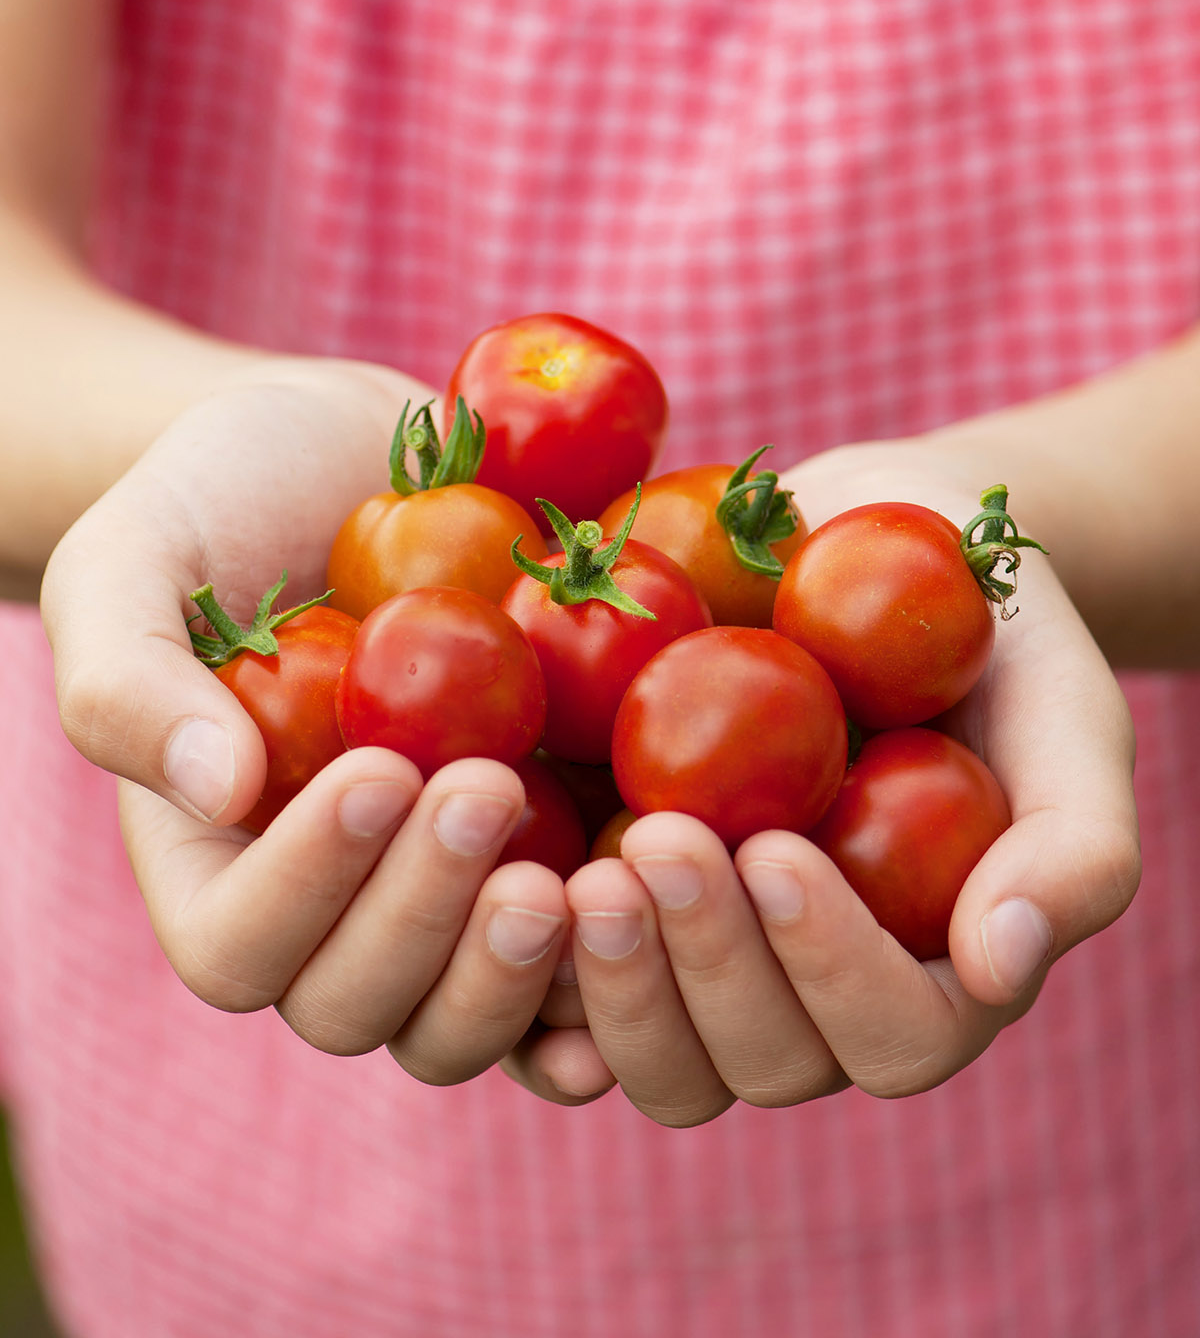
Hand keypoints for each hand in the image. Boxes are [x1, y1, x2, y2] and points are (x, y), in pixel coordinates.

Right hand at [42, 360, 568, 1077]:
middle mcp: (328, 909)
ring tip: (591, 859)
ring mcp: (439, 899)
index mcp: (215, 862)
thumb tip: (215, 792)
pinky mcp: (537, 862)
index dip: (307, 888)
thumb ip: (129, 675)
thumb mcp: (134, 553)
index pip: (241, 946)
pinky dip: (616, 968)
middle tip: (487, 788)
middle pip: (362, 1007)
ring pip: (471, 1020)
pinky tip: (662, 896)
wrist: (360, 455)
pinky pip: (574, 975)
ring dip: (524, 968)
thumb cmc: (226, 495)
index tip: (376, 769)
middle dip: (427, 920)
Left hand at [503, 437, 1139, 1121]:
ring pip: (652, 1053)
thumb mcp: (1065, 713)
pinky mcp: (620, 913)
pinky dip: (518, 965)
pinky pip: (554, 991)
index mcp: (930, 976)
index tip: (776, 848)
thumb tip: (997, 966)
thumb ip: (1073, 845)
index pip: (892, 1037)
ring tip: (571, 866)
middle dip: (702, 968)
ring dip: (607, 983)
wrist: (876, 553)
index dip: (830, 969)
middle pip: (757, 1061)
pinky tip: (491, 882)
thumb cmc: (990, 635)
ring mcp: (708, 967)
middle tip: (656, 845)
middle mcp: (813, 997)